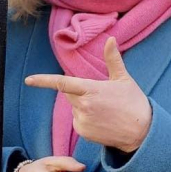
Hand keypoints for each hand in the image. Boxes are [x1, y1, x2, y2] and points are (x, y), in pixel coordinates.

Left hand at [25, 37, 151, 152]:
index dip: (43, 81)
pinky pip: (78, 121)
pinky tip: (102, 121)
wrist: (142, 132)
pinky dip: (85, 119)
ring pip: (74, 108)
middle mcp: (84, 105)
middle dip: (79, 92)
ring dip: (83, 106)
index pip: (62, 83)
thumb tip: (110, 39)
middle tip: (101, 96)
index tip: (29, 80)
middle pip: (69, 94)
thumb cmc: (134, 102)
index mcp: (91, 89)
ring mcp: (82, 120)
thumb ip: (113, 59)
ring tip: (105, 110)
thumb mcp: (123, 79)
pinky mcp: (83, 132)